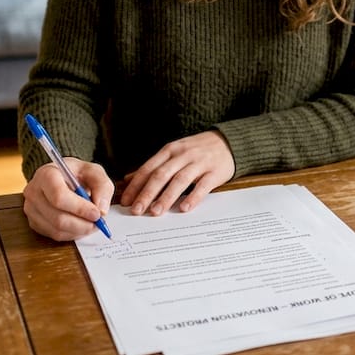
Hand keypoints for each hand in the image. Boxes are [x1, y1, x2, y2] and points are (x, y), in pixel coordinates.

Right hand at [23, 158, 113, 241]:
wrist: (62, 177)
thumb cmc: (77, 174)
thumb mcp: (94, 172)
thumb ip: (102, 186)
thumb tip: (101, 210)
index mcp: (46, 174)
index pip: (59, 197)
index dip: (80, 209)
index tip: (97, 213)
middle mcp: (34, 192)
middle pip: (57, 218)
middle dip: (82, 224)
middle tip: (98, 222)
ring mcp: (31, 209)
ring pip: (57, 229)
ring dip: (79, 230)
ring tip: (91, 223)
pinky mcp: (34, 222)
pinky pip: (55, 235)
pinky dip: (72, 234)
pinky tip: (80, 225)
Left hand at [119, 130, 234, 215]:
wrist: (228, 142)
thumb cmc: (196, 150)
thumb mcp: (173, 153)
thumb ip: (153, 166)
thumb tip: (128, 179)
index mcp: (170, 150)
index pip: (148, 169)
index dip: (136, 185)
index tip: (126, 201)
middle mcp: (182, 155)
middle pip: (161, 175)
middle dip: (147, 193)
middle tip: (137, 210)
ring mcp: (199, 163)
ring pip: (180, 180)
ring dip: (166, 197)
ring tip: (156, 211)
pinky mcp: (214, 172)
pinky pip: (202, 186)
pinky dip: (193, 197)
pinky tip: (184, 208)